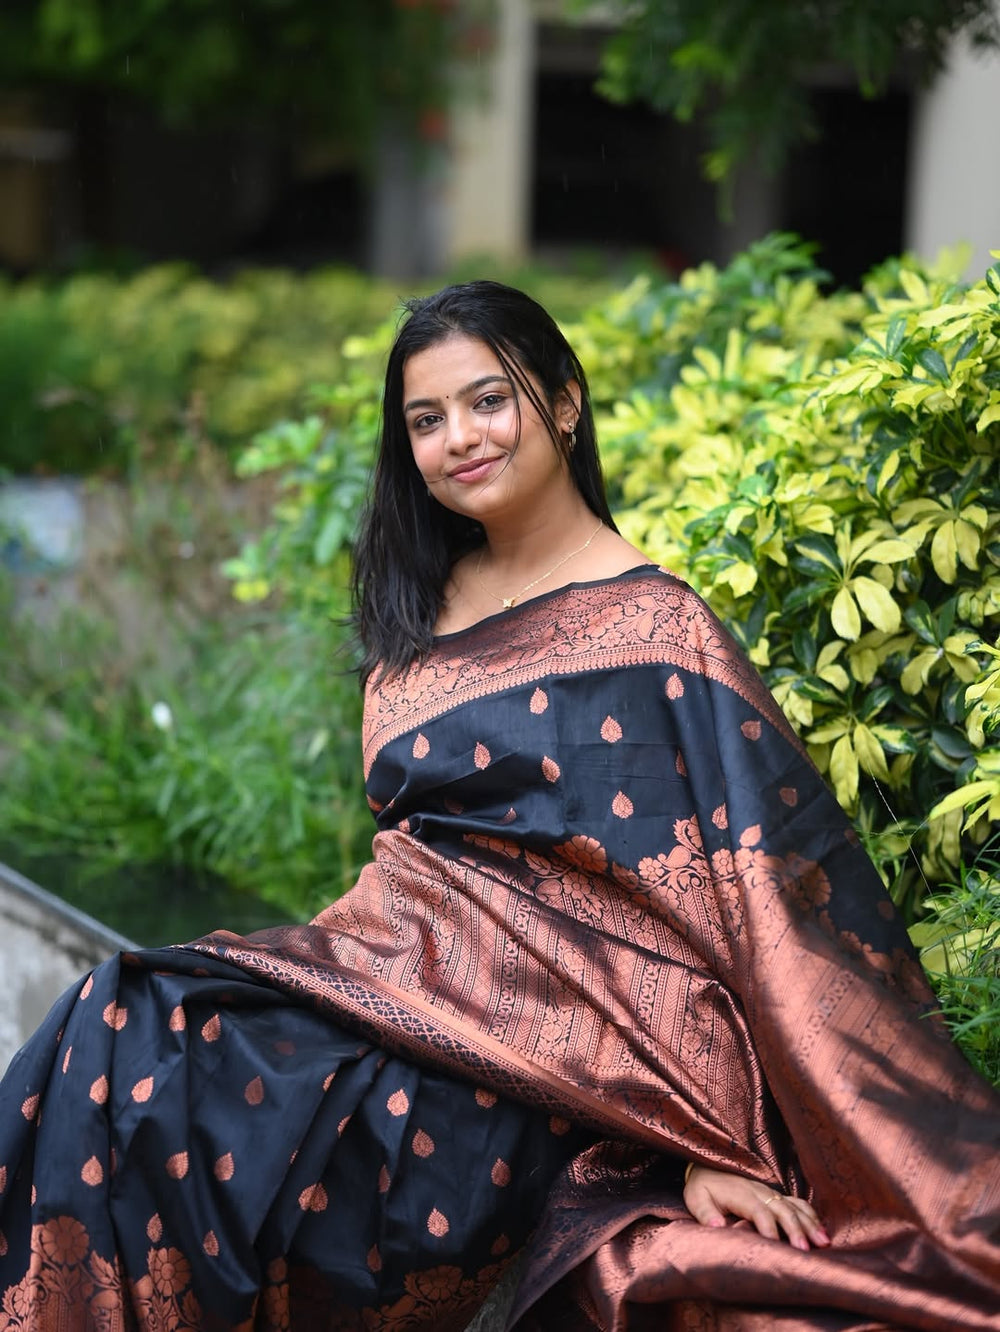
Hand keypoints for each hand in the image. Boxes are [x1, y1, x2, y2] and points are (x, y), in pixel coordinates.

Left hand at [683, 1165, 830, 1251]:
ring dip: (809, 1223)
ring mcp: (769, 1191)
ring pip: (793, 1206)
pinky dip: (810, 1215)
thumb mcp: (696, 1199)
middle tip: (804, 1250)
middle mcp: (758, 1191)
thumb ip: (705, 1213)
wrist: (706, 1166)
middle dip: (795, 1229)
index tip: (776, 1247)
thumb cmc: (702, 1187)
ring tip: (823, 1242)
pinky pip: (796, 1202)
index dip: (768, 1228)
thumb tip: (718, 1227)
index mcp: (740, 1194)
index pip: (758, 1211)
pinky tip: (822, 1230)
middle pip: (781, 1209)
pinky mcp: (774, 1194)